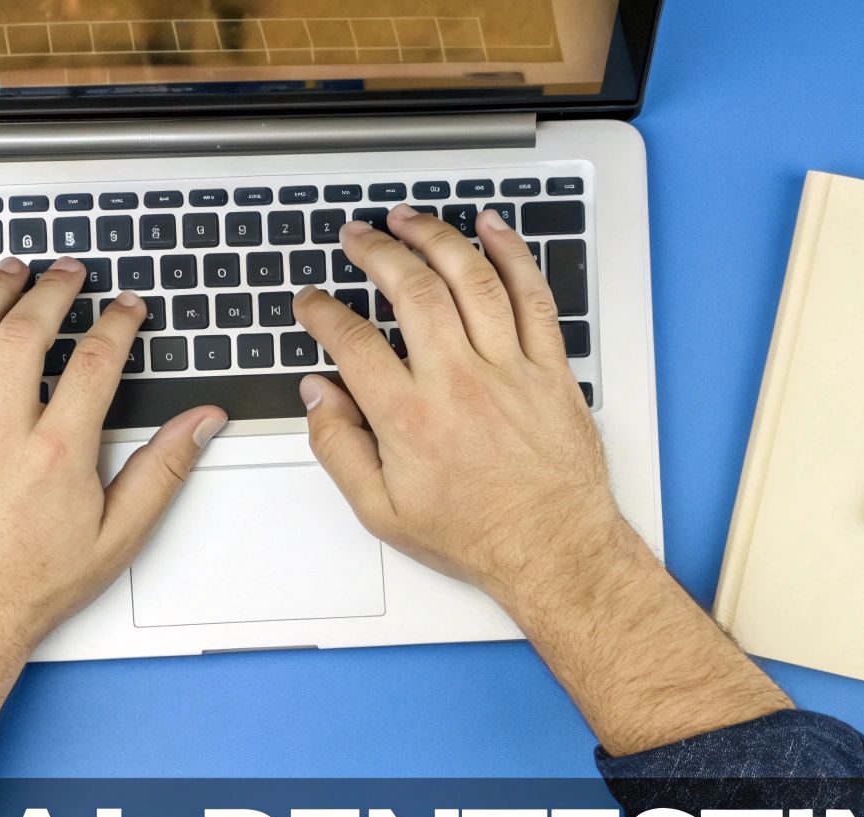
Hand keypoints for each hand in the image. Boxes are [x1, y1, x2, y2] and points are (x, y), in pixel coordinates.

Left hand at [0, 256, 224, 664]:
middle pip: (24, 333)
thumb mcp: (119, 537)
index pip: (95, 363)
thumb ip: (163, 471)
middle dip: (51, 291)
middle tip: (68, 272)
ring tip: (10, 271)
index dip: (117, 324)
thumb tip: (201, 424)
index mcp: (56, 454)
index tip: (126, 307)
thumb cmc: (33, 584)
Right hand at [292, 206, 642, 607]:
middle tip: (357, 237)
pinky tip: (490, 228)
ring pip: (470, 280)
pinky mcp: (550, 368)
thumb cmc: (475, 534)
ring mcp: (508, 369)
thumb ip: (339, 449)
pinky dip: (512, 253)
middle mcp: (458, 382)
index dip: (322, 311)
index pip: (352, 341)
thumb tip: (317, 396)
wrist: (552, 550)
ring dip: (435, 238)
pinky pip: (532, 295)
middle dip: (376, 252)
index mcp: (409, 418)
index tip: (311, 300)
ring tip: (408, 219)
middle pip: (410, 290)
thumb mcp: (382, 511)